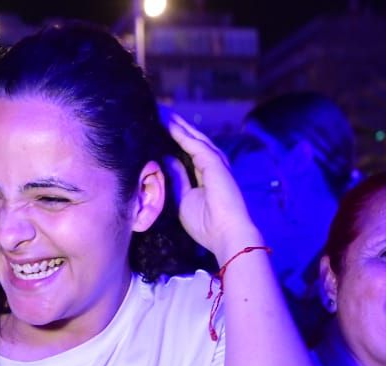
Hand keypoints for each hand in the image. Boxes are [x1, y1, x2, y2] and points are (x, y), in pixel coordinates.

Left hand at [164, 112, 262, 261]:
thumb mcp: (184, 200)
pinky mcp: (214, 162)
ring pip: (194, 137)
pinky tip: (168, 123)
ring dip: (177, 124)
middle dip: (176, 127)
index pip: (189, 152)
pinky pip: (194, 143)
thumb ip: (177, 178)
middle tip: (158, 112)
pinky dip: (180, 133)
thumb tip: (167, 159)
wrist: (227, 234)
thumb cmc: (207, 225)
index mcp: (206, 175)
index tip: (159, 129)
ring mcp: (215, 162)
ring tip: (161, 111)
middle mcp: (212, 165)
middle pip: (192, 140)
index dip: (175, 140)